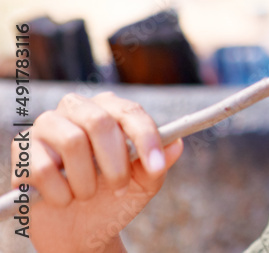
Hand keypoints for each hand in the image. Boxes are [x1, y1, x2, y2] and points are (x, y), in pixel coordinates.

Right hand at [10, 92, 182, 252]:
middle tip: (118, 187)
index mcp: (111, 109)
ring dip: (86, 181)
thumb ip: (158, 165)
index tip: (154, 168)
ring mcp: (48, 125)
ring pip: (73, 142)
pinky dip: (59, 193)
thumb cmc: (114, 198)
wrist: (79, 230)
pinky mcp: (23, 148)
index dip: (146, 139)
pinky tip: (62, 199)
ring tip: (87, 194)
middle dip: (115, 162)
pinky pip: (43, 168)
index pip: (131, 112)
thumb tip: (176, 145)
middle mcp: (78, 108)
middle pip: (100, 121)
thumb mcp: (142, 185)